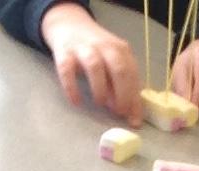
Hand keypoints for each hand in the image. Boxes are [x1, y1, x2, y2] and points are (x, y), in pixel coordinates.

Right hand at [41, 4, 140, 121]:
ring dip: (100, 89)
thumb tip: (131, 115)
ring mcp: (84, 48)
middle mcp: (104, 46)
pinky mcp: (64, 53)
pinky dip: (72, 87)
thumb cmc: (96, 51)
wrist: (69, 24)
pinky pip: (67, 70)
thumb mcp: (113, 63)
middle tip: (118, 112)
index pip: (132, 74)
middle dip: (122, 94)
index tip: (133, 119)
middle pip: (118, 69)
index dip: (134, 98)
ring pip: (95, 66)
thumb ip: (122, 85)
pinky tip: (76, 101)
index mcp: (120, 50)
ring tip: (100, 104)